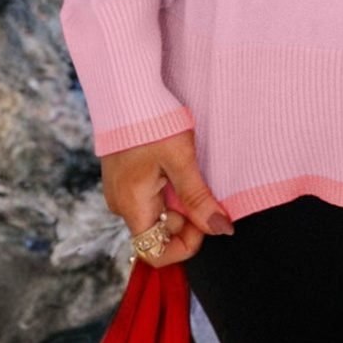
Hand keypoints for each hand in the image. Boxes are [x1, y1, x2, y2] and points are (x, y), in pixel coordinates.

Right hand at [101, 128, 233, 265]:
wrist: (125, 89)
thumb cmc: (152, 122)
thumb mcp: (181, 160)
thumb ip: (198, 198)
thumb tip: (221, 229)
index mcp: (132, 206)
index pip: (155, 253)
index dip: (184, 245)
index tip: (205, 220)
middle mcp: (122, 205)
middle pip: (159, 232)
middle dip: (187, 219)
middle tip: (203, 186)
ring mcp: (122, 191)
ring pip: (157, 212)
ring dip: (179, 201)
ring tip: (190, 169)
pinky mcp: (125, 177)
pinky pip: (150, 196)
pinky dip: (168, 189)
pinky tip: (177, 164)